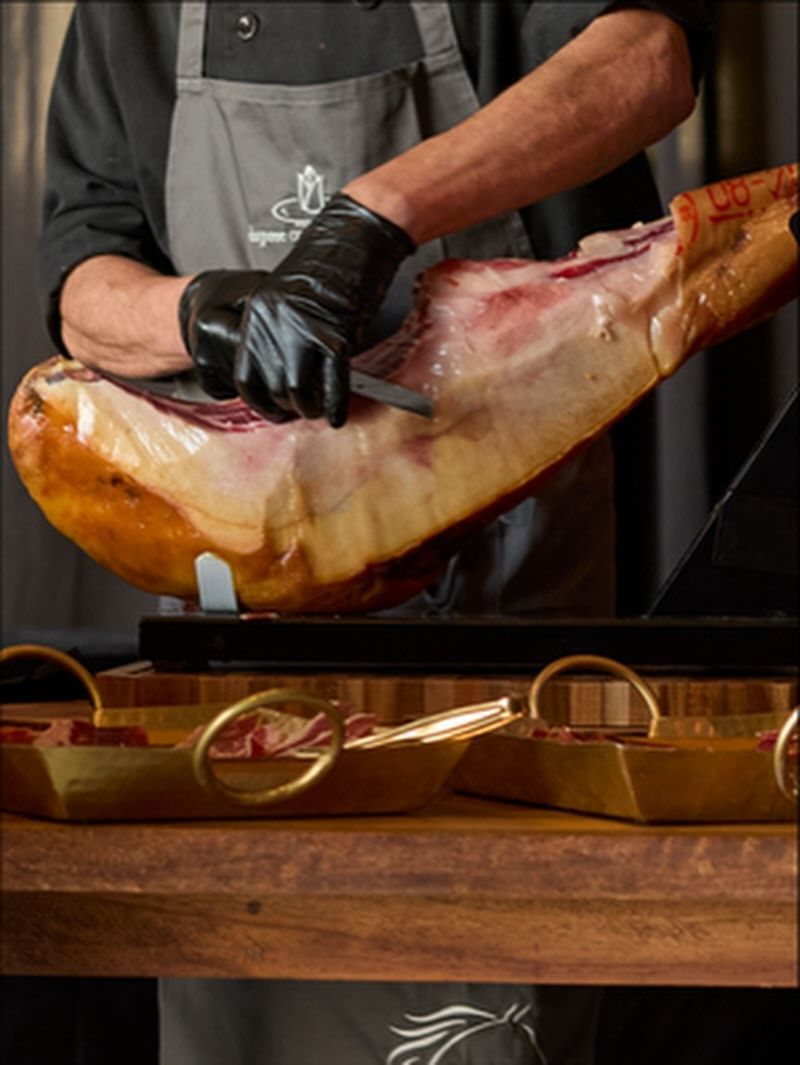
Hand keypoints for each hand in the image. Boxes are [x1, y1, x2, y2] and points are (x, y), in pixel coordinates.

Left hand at [179, 194, 414, 426]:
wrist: (355, 238)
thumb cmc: (329, 268)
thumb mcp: (288, 302)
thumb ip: (281, 336)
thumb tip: (287, 381)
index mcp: (255, 315)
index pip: (244, 376)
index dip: (259, 402)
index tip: (274, 411)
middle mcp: (272, 324)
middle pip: (270, 388)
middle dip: (288, 408)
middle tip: (303, 410)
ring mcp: (302, 330)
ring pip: (295, 391)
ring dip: (309, 409)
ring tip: (320, 410)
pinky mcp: (335, 335)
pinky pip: (331, 384)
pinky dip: (335, 406)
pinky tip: (339, 415)